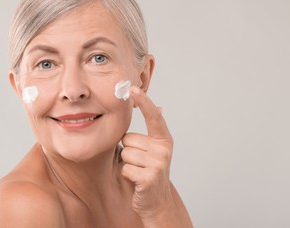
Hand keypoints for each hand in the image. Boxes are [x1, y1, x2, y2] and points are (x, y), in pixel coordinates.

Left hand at [121, 86, 173, 220]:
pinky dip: (127, 174)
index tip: (132, 88)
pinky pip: (125, 167)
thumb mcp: (155, 149)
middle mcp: (164, 149)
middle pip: (128, 139)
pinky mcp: (149, 177)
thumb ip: (153, 129)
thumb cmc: (150, 171)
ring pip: (125, 153)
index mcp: (164, 139)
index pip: (153, 116)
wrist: (156, 200)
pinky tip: (137, 180)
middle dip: (128, 150)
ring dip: (127, 164)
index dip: (144, 101)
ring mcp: (158, 163)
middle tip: (139, 162)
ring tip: (139, 171)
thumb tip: (160, 107)